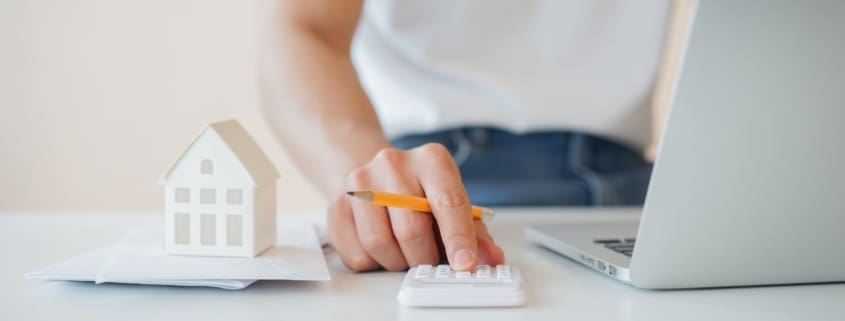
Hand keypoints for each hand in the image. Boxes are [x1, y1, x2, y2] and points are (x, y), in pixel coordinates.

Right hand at [327, 143, 504, 271]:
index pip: (448, 202)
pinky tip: (381, 248)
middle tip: (428, 260)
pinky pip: (356, 253)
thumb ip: (475, 232)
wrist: (377, 176)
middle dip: (424, 257)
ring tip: (404, 252)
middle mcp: (394, 163)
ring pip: (379, 244)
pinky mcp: (337, 204)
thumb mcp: (453, 203)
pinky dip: (373, 263)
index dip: (458, 238)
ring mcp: (361, 181)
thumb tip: (491, 256)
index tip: (464, 263)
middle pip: (411, 229)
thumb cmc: (421, 193)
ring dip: (397, 262)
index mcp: (431, 160)